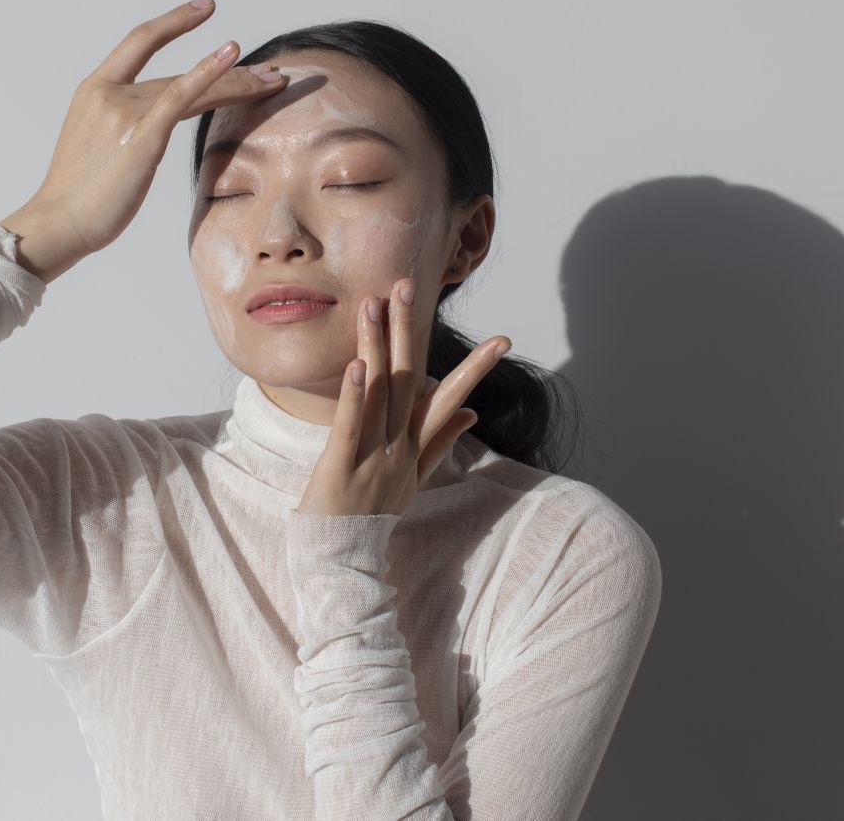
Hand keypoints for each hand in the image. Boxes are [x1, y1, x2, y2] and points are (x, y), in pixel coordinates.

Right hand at [0, 0, 286, 277]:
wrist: (59, 222)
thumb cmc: (78, 196)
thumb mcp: (96, 146)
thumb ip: (120, 126)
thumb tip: (147, 129)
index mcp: (94, 91)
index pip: (139, 42)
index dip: (174, 22)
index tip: (204, 8)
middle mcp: (109, 94)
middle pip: (178, 73)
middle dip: (229, 71)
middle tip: (265, 69)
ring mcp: (125, 112)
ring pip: (191, 88)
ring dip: (237, 83)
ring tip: (272, 79)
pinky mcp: (142, 136)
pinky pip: (181, 96)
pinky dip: (209, 73)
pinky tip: (232, 56)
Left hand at [295, 276, 511, 516]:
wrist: (342, 558)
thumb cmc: (373, 513)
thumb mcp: (415, 478)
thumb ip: (442, 442)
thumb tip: (473, 411)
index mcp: (415, 447)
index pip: (449, 398)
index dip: (474, 367)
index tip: (503, 339)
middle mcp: (399, 447)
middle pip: (409, 381)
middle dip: (409, 331)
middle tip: (408, 285)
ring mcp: (372, 456)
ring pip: (379, 393)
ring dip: (378, 346)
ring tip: (374, 305)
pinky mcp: (340, 466)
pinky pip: (349, 425)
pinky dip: (353, 395)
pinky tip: (356, 364)